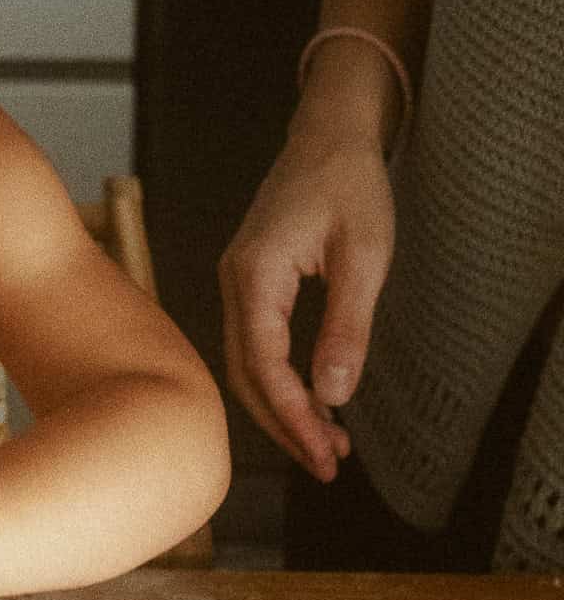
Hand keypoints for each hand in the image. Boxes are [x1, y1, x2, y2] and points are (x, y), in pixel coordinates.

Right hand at [219, 129, 395, 481]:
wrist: (328, 135)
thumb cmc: (349, 184)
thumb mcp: (365, 257)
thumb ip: (346, 327)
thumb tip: (332, 395)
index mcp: (256, 272)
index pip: (263, 362)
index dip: (291, 415)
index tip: (323, 452)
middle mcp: (234, 280)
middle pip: (245, 372)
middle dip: (284, 424)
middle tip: (327, 465)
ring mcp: (236, 280)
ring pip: (246, 362)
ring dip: (281, 407)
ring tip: (325, 445)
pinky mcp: (249, 281)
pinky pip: (254, 343)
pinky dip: (278, 380)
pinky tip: (311, 401)